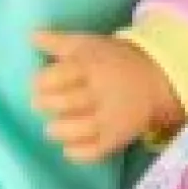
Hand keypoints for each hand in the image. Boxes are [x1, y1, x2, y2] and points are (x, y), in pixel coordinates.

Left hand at [30, 30, 185, 162]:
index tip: (38, 84)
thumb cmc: (112, 59)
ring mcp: (110, 117)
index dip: (42, 81)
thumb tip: (31, 35)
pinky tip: (68, 147)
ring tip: (52, 128)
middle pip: (67, 102)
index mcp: (92, 66)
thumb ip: (58, 42)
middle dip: (46, 104)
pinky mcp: (117, 137)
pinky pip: (96, 151)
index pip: (60, 75)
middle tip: (40, 104)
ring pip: (79, 129)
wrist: (155, 78)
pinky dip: (78, 153)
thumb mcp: (87, 44)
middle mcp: (101, 92)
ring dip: (59, 130)